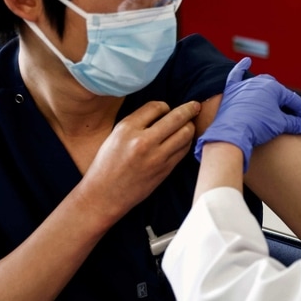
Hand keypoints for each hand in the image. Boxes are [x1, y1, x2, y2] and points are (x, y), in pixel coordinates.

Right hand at [82, 100, 199, 223]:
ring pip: (186, 134)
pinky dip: (186, 142)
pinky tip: (183, 140)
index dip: (165, 106)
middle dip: (189, 109)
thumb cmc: (108, 164)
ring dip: (190, 126)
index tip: (166, 109)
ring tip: (188, 124)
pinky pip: (184, 149)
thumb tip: (163, 111)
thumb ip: (138, 122)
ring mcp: (157, 157)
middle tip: (195, 106)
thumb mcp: (116, 135)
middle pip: (177, 118)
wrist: (105, 194)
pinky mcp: (165, 170)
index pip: (156, 106)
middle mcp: (143, 141)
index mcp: (127, 128)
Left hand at [196, 58, 300, 170]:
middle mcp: (259, 82)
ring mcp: (244, 86)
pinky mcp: (232, 92)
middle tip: (294, 118)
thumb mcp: (280, 124)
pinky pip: (236, 76)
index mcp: (273, 87)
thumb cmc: (256, 126)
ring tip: (277, 106)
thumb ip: (296, 123)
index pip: (293, 100)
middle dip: (287, 105)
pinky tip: (246, 61)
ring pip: (261, 86)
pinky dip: (241, 68)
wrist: (233, 135)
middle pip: (278, 93)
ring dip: (269, 94)